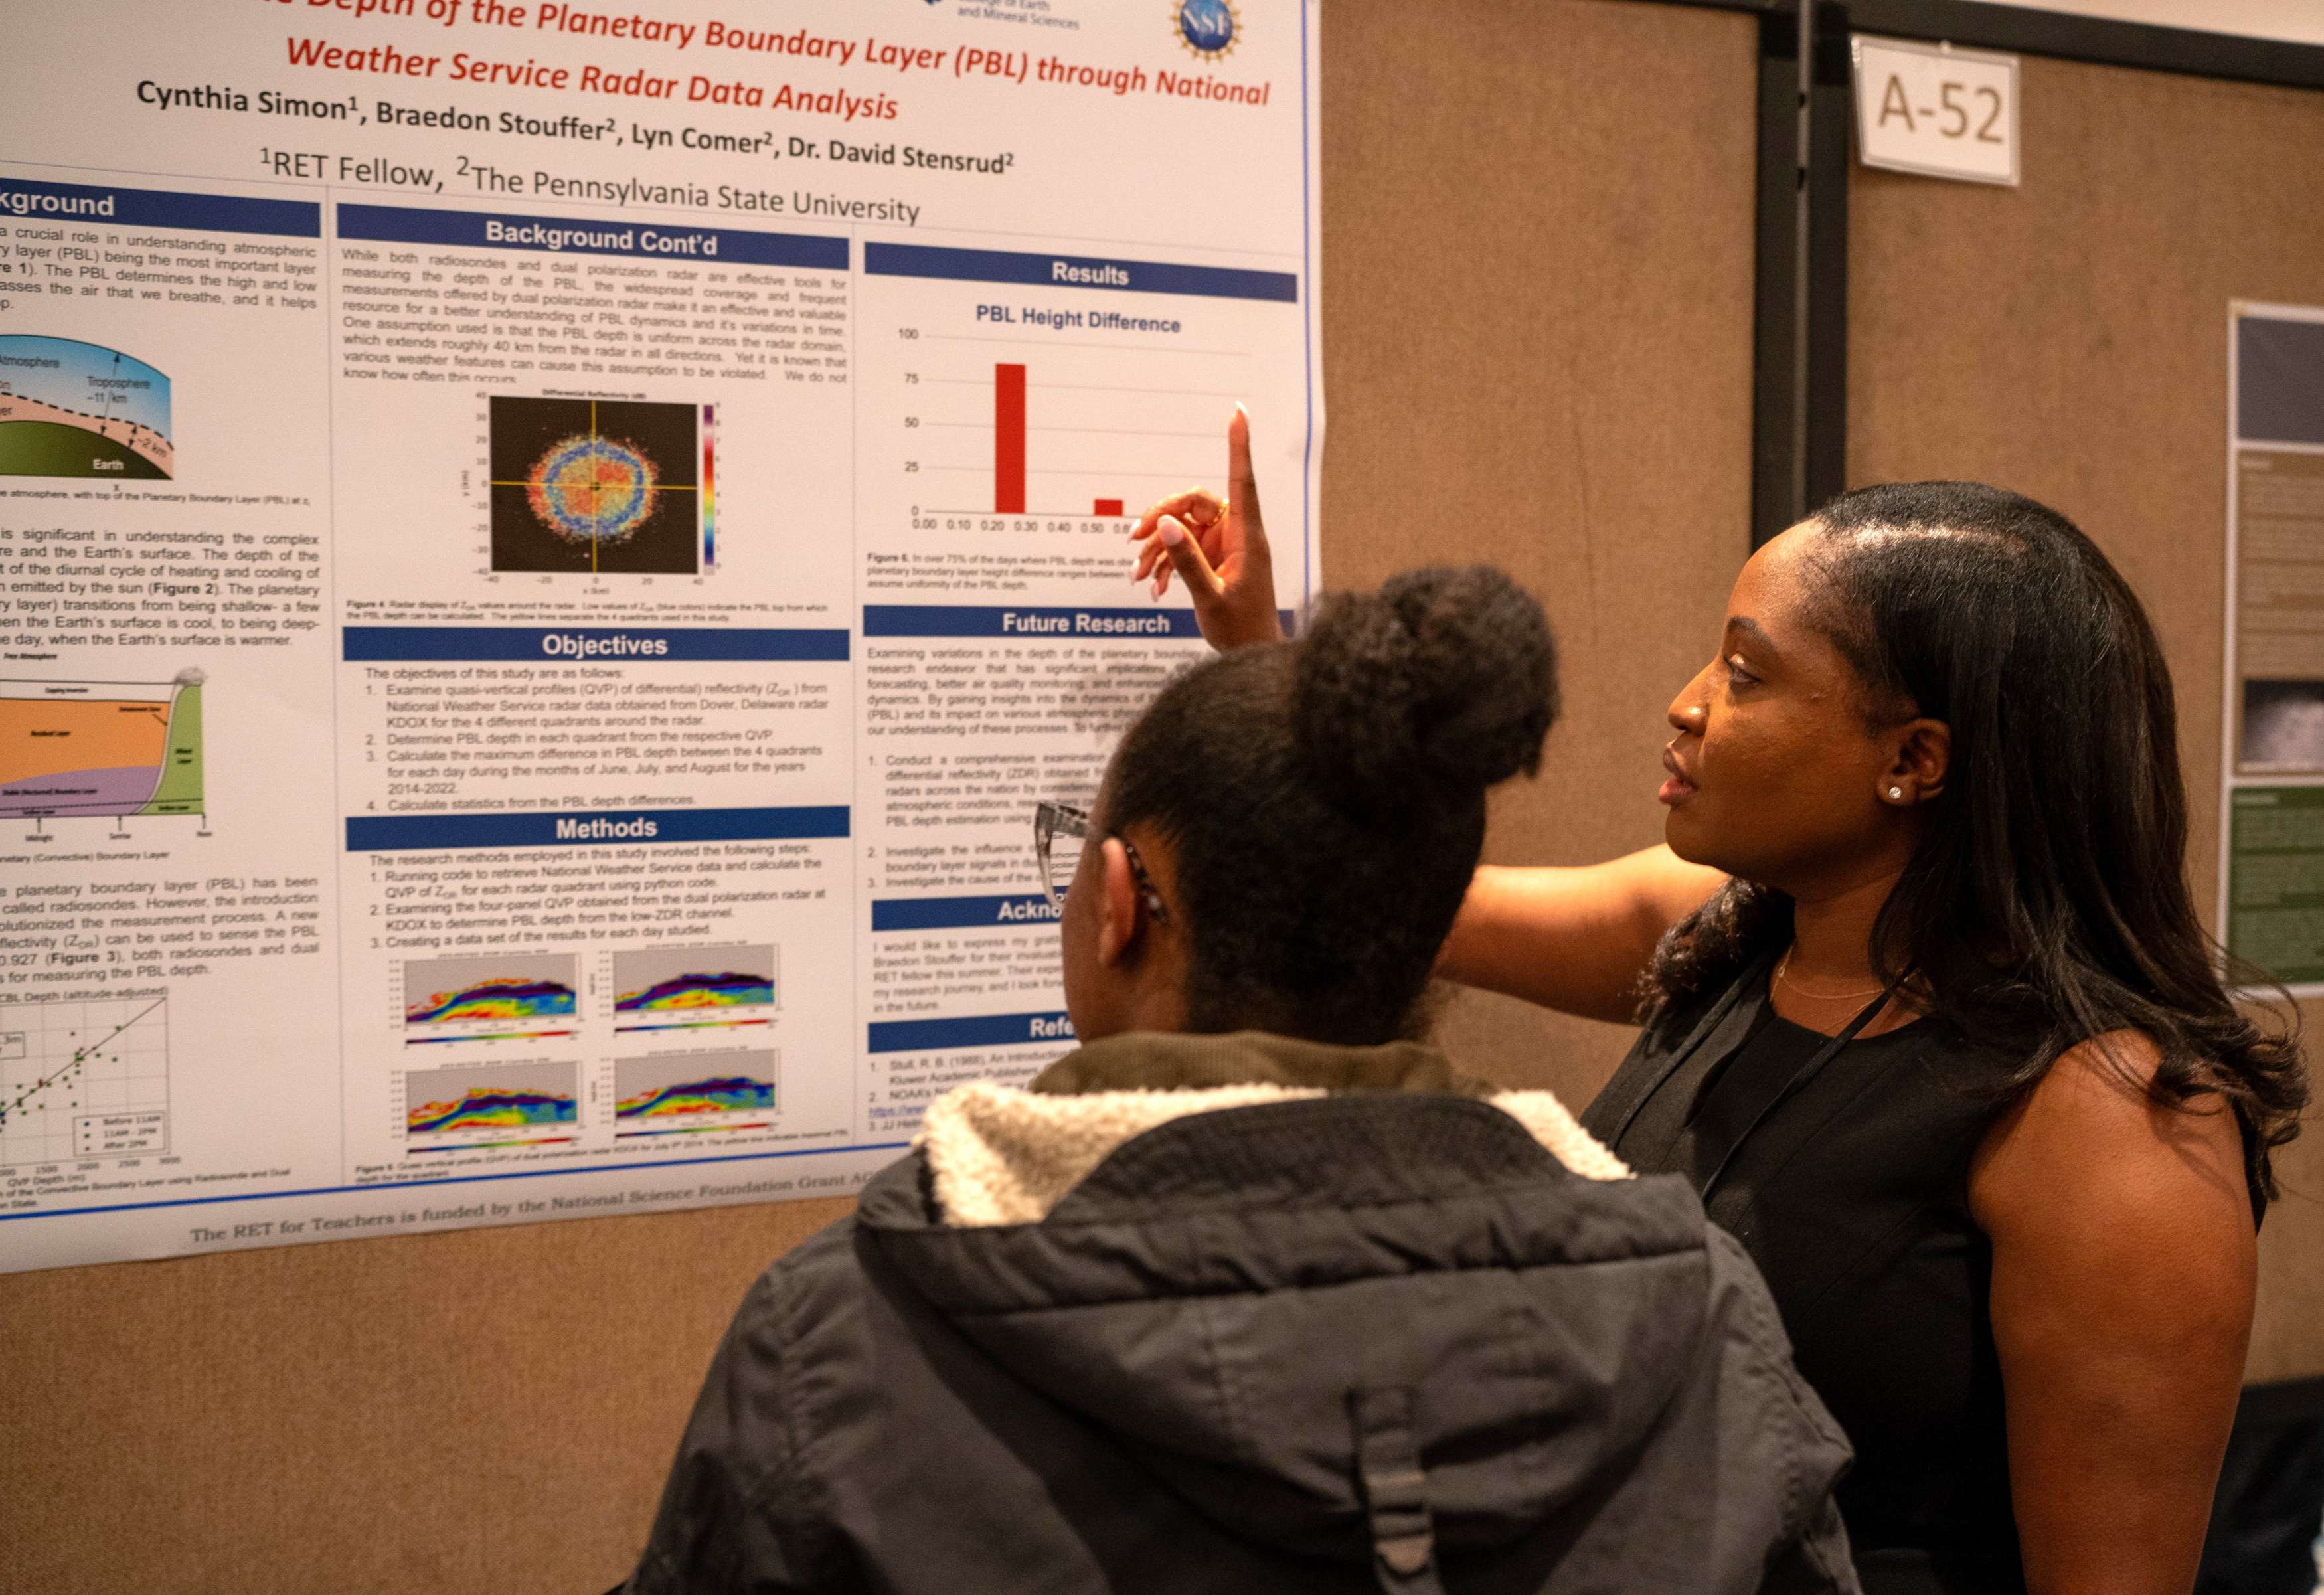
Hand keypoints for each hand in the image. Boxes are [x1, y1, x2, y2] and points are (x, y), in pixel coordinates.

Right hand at [1129, 405, 1283, 649]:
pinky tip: (1154, 587)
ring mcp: (1223, 548)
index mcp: (1247, 537)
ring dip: (1156, 549)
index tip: (1238, 413)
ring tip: (1139, 575)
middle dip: (1160, 518)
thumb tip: (1165, 524)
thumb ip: (1187, 562)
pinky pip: (1182, 550)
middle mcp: (1236, 535)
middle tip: (1134, 538)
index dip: (1238, 446)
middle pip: (1193, 504)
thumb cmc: (1243, 631)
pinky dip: (1164, 565)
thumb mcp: (1210, 598)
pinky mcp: (1212, 562)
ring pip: (1182, 529)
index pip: (1242, 481)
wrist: (1253, 658)